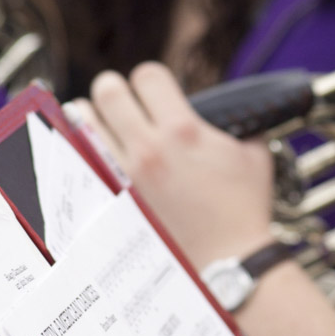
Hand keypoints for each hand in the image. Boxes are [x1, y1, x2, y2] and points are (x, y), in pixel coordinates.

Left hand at [85, 62, 274, 270]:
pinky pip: (81, 162)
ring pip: (82, 122)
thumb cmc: (244, 209)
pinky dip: (84, 151)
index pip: (148, 75)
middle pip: (108, 90)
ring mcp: (125, 176)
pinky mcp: (113, 200)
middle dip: (115, 89)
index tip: (157, 90)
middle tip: (122, 99)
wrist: (227, 261)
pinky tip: (94, 153)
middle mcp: (148, 149)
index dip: (152, 78)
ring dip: (92, 116)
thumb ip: (236, 125)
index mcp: (184, 130)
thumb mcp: (254, 154)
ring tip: (103, 124)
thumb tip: (225, 114)